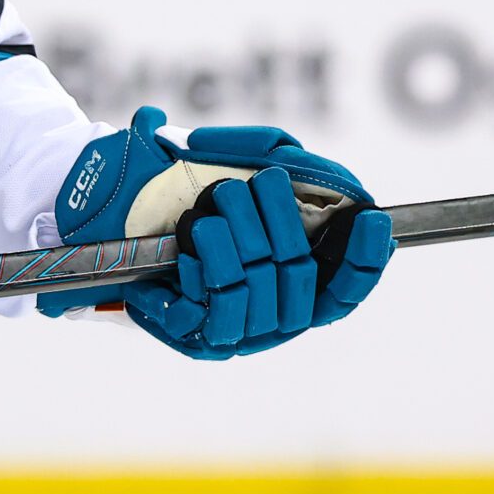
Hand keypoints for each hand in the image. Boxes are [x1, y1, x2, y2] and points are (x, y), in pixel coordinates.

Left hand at [41, 107, 394, 358]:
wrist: (122, 237)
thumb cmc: (197, 205)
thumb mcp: (237, 172)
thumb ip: (264, 154)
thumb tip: (302, 165)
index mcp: (299, 290)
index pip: (346, 289)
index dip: (364, 258)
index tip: (371, 217)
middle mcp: (277, 318)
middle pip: (299, 275)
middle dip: (282, 223)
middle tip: (261, 181)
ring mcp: (240, 333)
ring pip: (255, 287)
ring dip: (239, 237)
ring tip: (219, 198)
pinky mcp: (198, 339)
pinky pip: (213, 307)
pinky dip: (207, 268)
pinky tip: (195, 241)